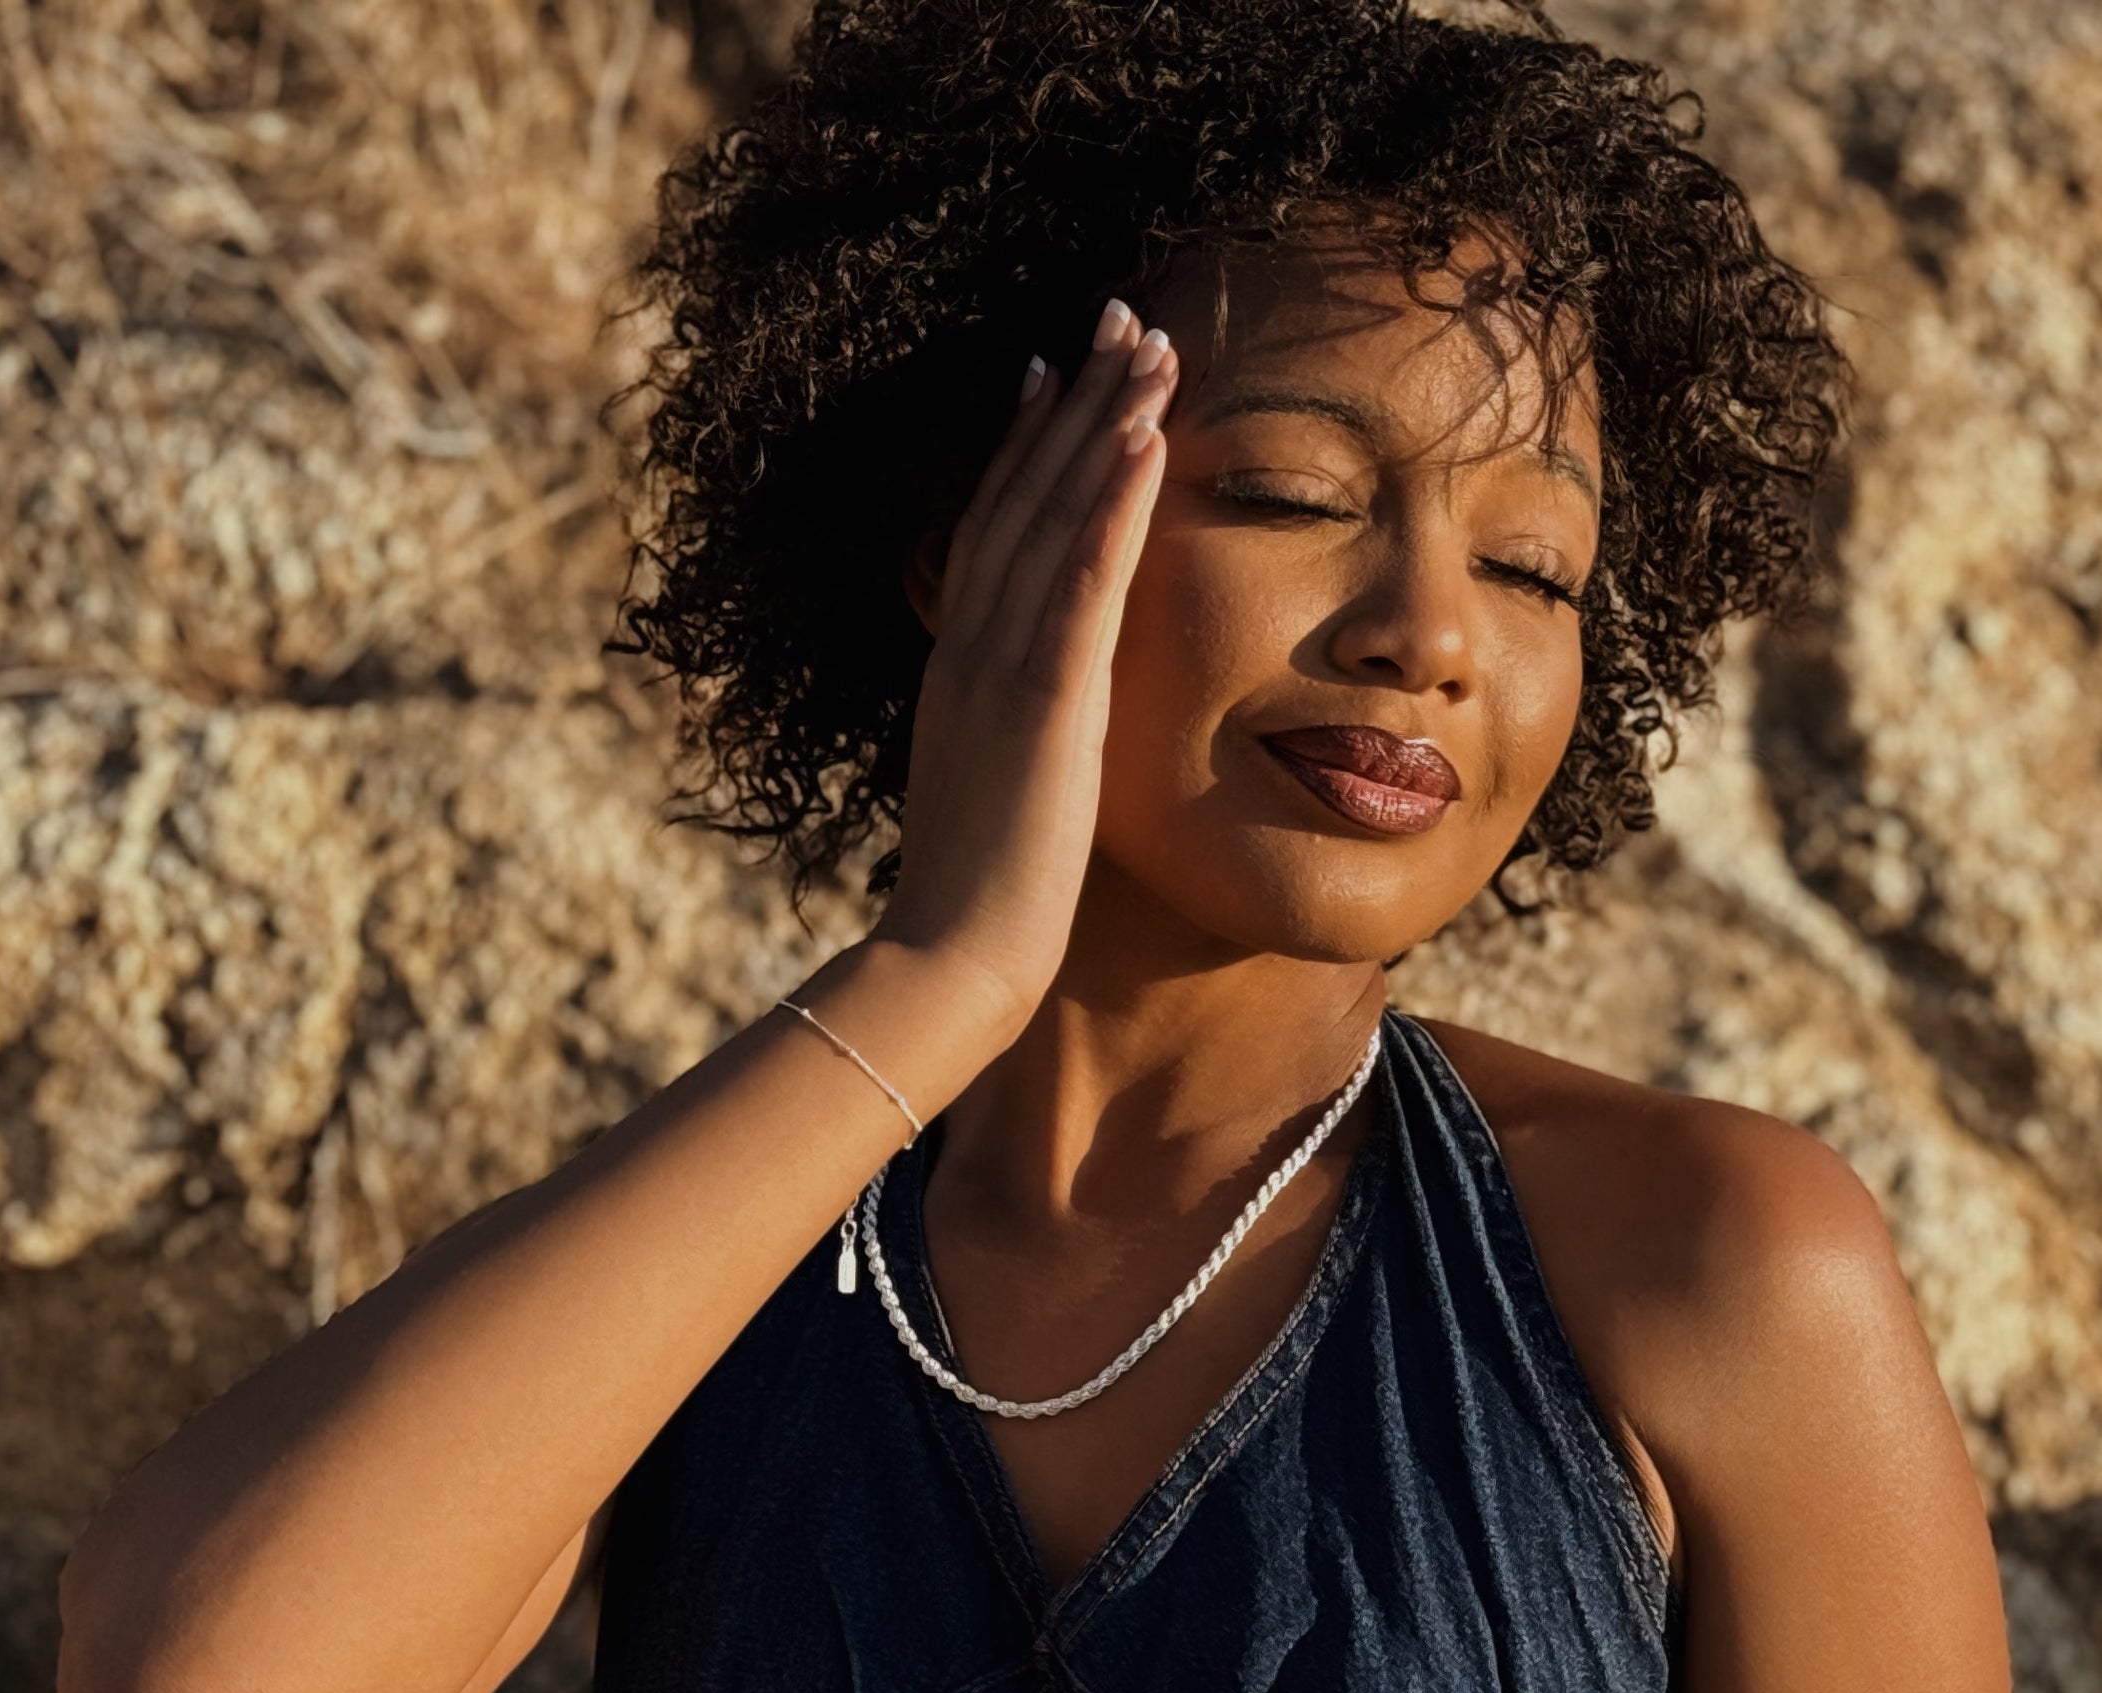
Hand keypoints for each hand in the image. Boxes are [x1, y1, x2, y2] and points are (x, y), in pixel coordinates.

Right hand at [870, 296, 1179, 1050]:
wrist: (950, 968)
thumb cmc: (982, 904)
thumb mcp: (999, 792)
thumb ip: (1014, 738)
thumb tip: (1033, 724)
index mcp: (962, 669)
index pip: (995, 529)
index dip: (1027, 444)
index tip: (1056, 372)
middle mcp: (972, 649)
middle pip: (1023, 496)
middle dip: (1074, 400)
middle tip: (1118, 316)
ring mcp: (1003, 670)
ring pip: (1053, 517)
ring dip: (1103, 423)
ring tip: (1151, 345)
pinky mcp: (1043, 703)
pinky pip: (1082, 583)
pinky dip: (1111, 504)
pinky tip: (1147, 439)